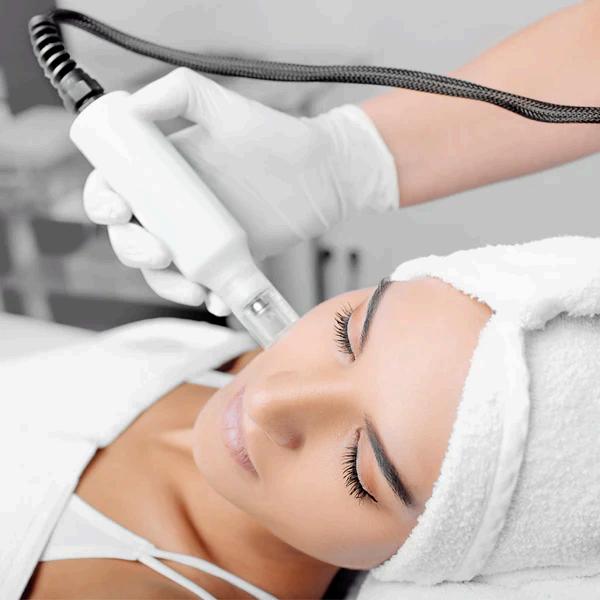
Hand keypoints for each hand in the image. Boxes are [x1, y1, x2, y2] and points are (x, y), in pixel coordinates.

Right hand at [83, 67, 397, 313]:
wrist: (323, 176)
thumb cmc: (276, 138)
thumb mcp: (226, 107)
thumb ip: (181, 92)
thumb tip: (131, 105)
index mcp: (160, 170)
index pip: (113, 188)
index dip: (103, 203)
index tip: (120, 210)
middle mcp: (173, 205)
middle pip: (131, 236)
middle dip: (134, 251)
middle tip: (161, 253)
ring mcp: (198, 235)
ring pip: (163, 269)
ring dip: (168, 284)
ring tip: (196, 288)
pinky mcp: (226, 259)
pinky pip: (205, 284)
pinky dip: (208, 297)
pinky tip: (219, 300)